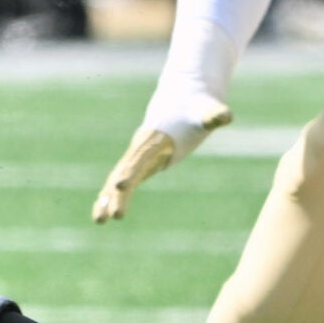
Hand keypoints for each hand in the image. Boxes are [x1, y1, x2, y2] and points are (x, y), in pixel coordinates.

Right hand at [91, 88, 231, 222]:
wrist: (182, 101)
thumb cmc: (196, 108)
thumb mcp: (207, 111)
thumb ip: (213, 115)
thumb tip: (224, 117)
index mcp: (154, 139)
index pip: (140, 157)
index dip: (131, 171)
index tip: (120, 185)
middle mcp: (139, 149)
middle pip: (124, 173)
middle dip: (117, 194)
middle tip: (115, 216)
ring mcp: (136, 157)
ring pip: (116, 180)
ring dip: (107, 200)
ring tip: (98, 221)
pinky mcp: (139, 164)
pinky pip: (121, 183)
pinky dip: (110, 197)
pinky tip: (103, 214)